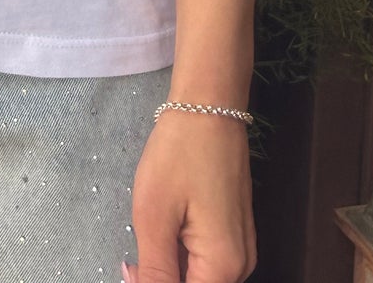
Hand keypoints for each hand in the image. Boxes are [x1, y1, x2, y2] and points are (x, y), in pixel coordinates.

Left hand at [121, 111, 256, 281]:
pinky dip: (181, 255)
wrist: (208, 106)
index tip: (132, 267)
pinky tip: (166, 230)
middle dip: (161, 278)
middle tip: (134, 257)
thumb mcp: (155, 215)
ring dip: (170, 268)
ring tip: (152, 234)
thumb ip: (154, 271)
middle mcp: (241, 266)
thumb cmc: (180, 153)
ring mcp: (240, 249)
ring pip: (199, 276)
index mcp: (224, 267)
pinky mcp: (234, 233)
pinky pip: (205, 261)